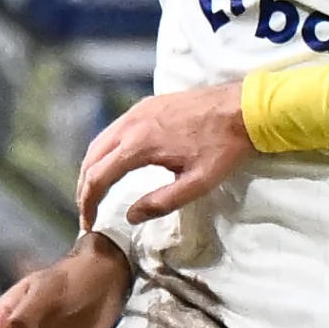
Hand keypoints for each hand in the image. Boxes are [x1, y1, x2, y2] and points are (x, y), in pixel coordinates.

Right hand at [78, 82, 253, 230]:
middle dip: (85, 186)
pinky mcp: (147, 105)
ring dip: (93, 166)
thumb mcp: (198, 183)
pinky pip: (115, 129)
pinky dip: (105, 149)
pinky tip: (113, 163)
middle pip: (92, 158)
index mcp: (139, 145)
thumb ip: (162, 202)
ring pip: (100, 140)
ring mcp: (138, 111)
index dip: (88, 202)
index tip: (88, 223)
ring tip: (95, 190)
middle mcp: (131, 124)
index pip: (98, 177)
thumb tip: (131, 216)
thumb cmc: (224, 147)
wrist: (243, 108)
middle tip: (87, 210)